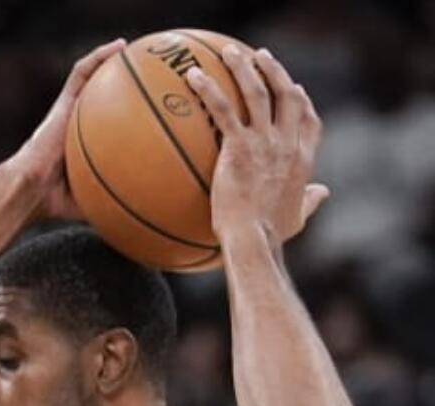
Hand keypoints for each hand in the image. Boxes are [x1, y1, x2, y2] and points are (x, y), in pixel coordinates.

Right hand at [0, 40, 124, 249]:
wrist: (28, 191)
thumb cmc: (50, 202)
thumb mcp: (86, 204)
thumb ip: (105, 204)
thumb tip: (128, 221)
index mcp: (77, 145)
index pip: (98, 124)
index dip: (116, 116)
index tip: (138, 113)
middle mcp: (72, 124)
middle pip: (95, 97)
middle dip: (116, 85)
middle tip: (140, 78)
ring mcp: (66, 112)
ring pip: (89, 78)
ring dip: (108, 62)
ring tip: (130, 52)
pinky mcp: (62, 104)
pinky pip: (81, 72)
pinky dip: (99, 57)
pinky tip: (120, 47)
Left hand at [188, 46, 326, 249]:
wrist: (253, 240)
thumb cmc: (271, 236)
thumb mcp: (297, 218)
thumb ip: (310, 202)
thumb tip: (323, 192)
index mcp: (302, 159)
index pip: (308, 121)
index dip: (302, 102)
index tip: (296, 89)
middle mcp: (286, 144)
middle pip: (286, 96)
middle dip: (275, 72)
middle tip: (260, 58)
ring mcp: (264, 142)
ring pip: (257, 92)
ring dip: (244, 67)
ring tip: (230, 53)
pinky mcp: (239, 146)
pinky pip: (222, 109)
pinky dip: (208, 89)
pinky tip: (193, 77)